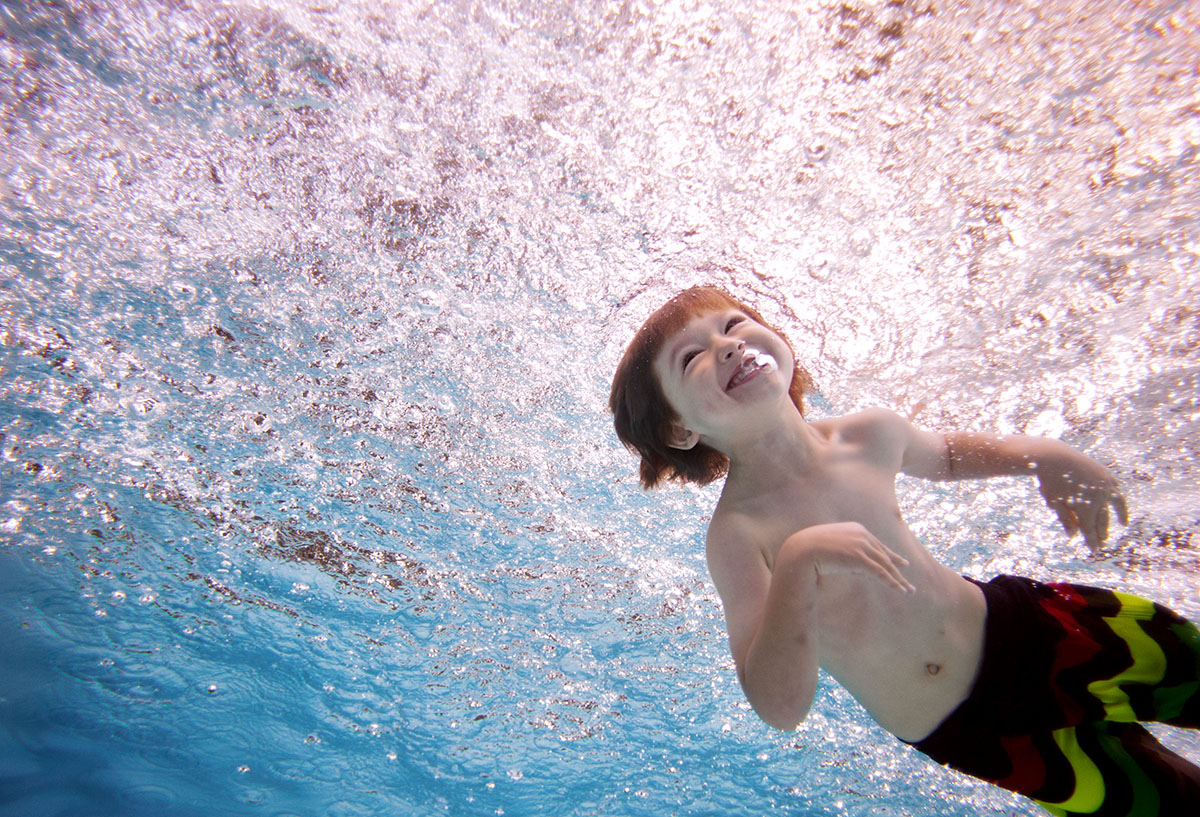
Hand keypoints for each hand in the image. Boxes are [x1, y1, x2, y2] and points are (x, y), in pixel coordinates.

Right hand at [786, 522, 914, 593]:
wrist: (802, 549)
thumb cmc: (812, 549)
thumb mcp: (834, 548)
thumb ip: (849, 554)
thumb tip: (860, 568)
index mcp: (857, 529)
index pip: (877, 544)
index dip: (890, 554)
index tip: (901, 562)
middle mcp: (862, 535)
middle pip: (884, 554)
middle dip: (897, 565)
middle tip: (908, 573)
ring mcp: (862, 545)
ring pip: (885, 565)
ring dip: (898, 579)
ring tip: (909, 590)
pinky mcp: (859, 558)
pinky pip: (880, 572)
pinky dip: (892, 582)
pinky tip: (900, 589)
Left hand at [1036, 453, 1128, 550]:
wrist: (1054, 457)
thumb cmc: (1051, 482)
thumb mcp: (1055, 503)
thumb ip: (1066, 520)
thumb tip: (1073, 535)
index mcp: (1086, 508)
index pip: (1090, 530)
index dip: (1092, 541)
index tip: (1094, 550)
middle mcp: (1099, 498)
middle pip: (1102, 520)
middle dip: (1102, 532)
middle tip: (1102, 542)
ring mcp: (1104, 485)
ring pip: (1115, 505)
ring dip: (1120, 515)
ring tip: (1122, 524)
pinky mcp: (1105, 474)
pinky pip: (1115, 488)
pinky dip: (1117, 497)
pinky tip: (1117, 502)